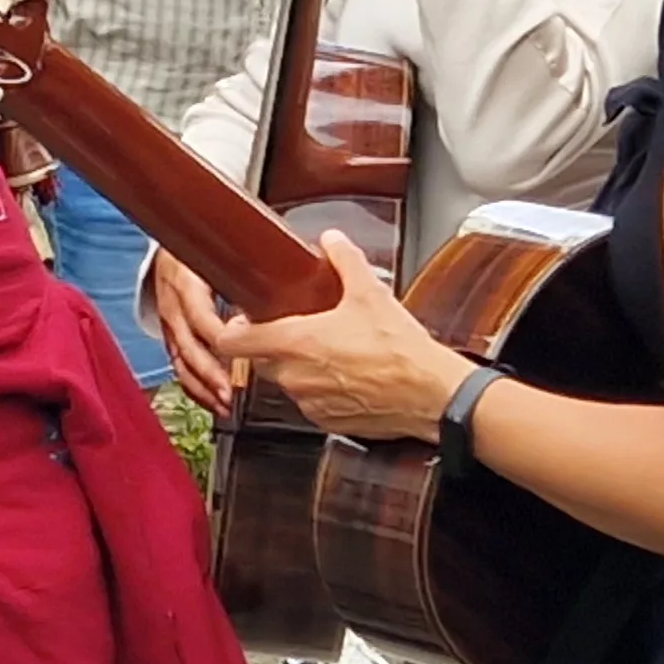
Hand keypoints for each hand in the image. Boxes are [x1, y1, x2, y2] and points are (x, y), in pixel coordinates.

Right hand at [144, 251, 239, 414]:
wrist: (172, 246)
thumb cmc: (204, 247)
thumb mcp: (224, 245)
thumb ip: (254, 253)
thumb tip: (294, 254)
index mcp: (185, 278)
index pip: (197, 313)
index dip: (216, 335)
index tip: (239, 349)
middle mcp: (173, 303)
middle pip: (186, 345)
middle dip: (207, 372)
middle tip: (229, 392)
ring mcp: (169, 322)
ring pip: (179, 361)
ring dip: (201, 386)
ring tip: (223, 405)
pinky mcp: (171, 336)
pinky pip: (178, 366)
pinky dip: (195, 387)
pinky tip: (213, 401)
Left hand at [203, 233, 473, 441]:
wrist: (432, 395)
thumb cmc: (402, 351)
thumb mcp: (371, 293)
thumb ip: (345, 260)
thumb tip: (333, 240)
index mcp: (294, 343)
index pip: (231, 341)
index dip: (231, 330)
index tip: (242, 321)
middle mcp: (294, 376)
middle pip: (258, 360)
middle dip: (271, 345)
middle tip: (295, 329)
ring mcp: (308, 402)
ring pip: (286, 382)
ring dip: (297, 368)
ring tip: (328, 352)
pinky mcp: (326, 422)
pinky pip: (309, 403)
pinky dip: (319, 390)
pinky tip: (344, 376)